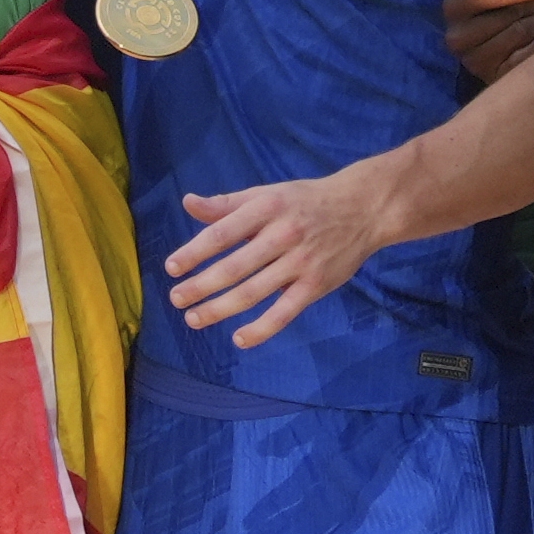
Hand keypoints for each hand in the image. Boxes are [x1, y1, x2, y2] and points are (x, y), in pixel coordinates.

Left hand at [166, 169, 391, 343]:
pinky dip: (262, 328)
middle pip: (234, 267)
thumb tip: (188, 203)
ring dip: (221, 308)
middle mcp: (282, 235)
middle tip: (176, 299)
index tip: (171, 268)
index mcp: (265, 209)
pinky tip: (239, 339)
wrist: (362, 209)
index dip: (193, 252)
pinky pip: (285, 312)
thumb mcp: (266, 194)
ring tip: (194, 319)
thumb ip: (226, 204)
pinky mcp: (317, 285)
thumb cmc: (305, 201)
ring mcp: (300, 262)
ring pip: (254, 292)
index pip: (221, 234)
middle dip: (201, 286)